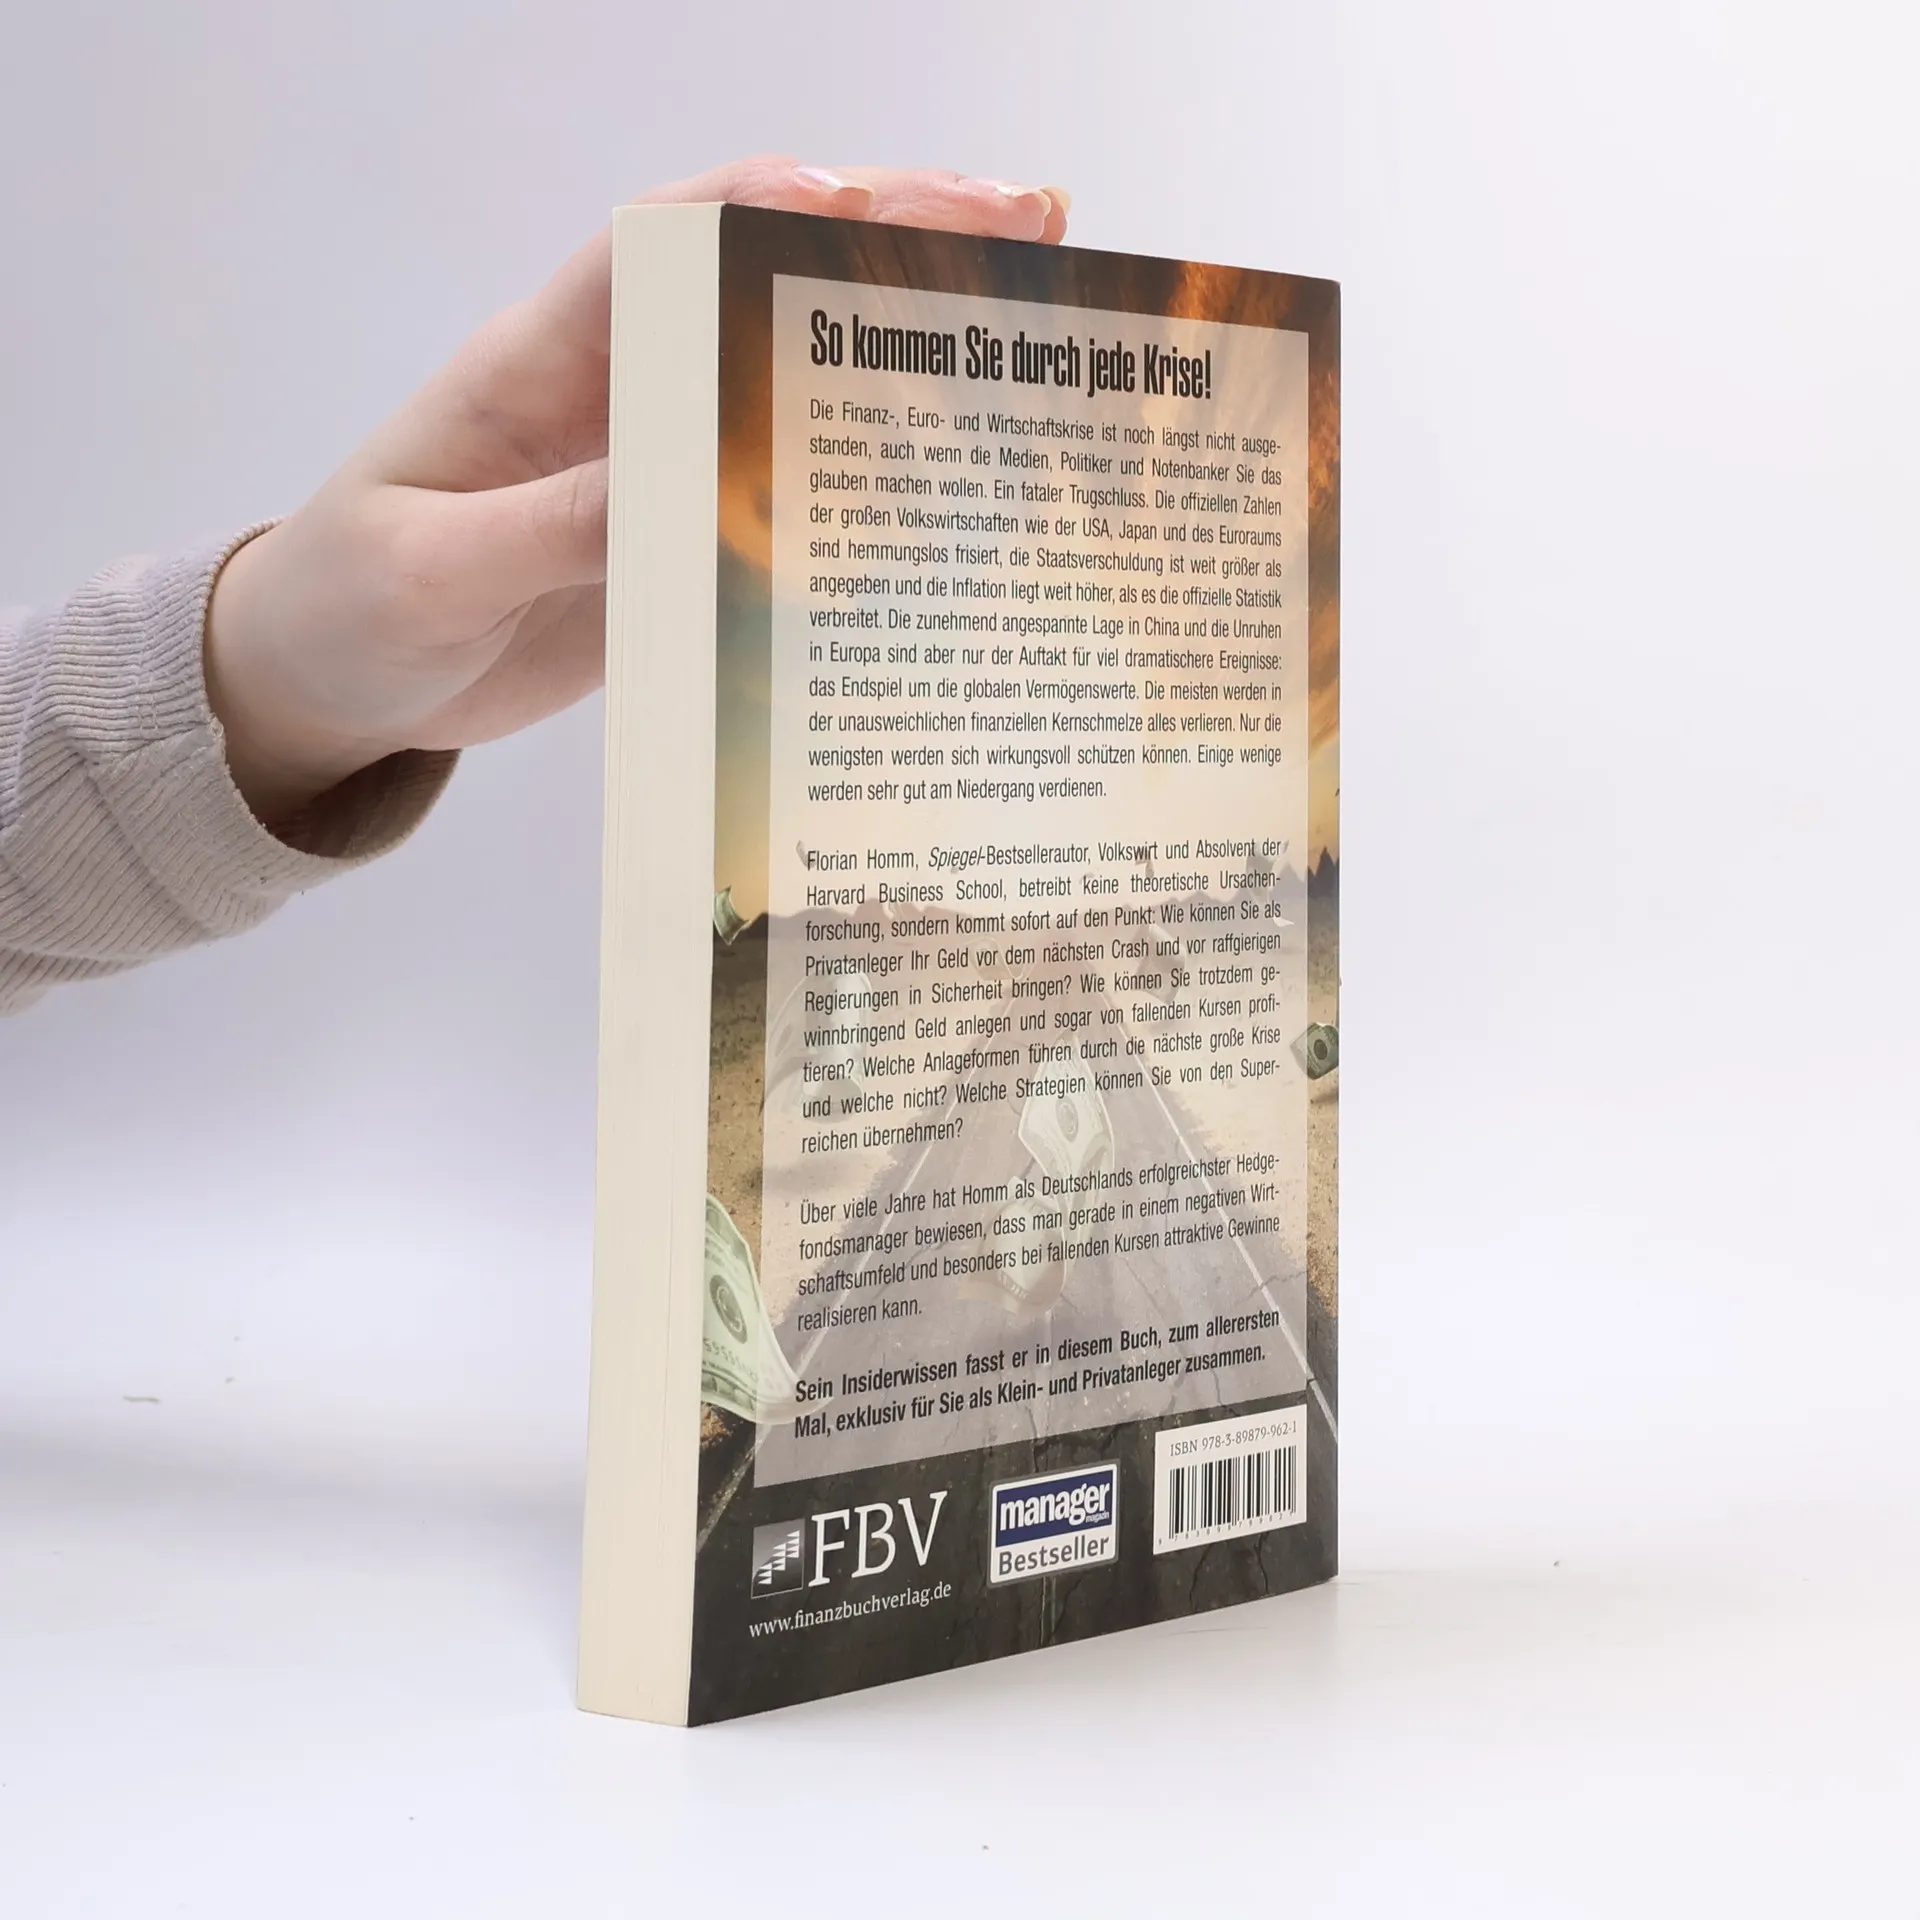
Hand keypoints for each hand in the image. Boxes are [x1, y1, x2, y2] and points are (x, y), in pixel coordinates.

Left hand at [203, 157, 1070, 824]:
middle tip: (1029, 231)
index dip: (772, 203)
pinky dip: (871, 488)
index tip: (876, 199)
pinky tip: (960, 489)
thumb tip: (674, 492)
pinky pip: (785, 503)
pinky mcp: (678, 547)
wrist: (331, 689)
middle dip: (892, 245)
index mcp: (544, 360)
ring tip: (1033, 336)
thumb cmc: (350, 607)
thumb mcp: (431, 571)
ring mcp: (658, 470)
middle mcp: (619, 394)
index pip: (666, 241)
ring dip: (906, 357)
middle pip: (765, 289)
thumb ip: (545, 530)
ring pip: (796, 386)